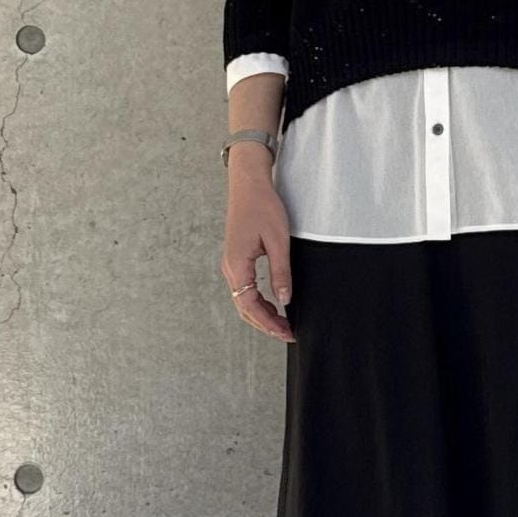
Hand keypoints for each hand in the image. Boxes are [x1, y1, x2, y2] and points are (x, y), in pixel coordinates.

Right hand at [221, 153, 294, 341]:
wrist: (248, 183)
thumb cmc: (262, 206)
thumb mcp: (278, 240)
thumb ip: (281, 272)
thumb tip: (285, 300)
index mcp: (237, 265)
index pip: (250, 306)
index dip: (269, 324)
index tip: (287, 333)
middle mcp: (230, 268)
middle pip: (244, 308)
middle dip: (265, 324)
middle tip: (288, 334)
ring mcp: (231, 263)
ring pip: (243, 299)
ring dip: (262, 314)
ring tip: (283, 323)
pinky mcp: (236, 258)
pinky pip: (245, 288)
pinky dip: (258, 301)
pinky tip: (273, 303)